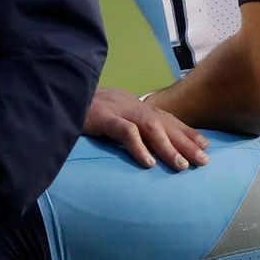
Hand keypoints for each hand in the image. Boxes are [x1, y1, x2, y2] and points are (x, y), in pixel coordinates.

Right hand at [84, 87, 208, 170]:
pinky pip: (124, 132)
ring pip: (149, 126)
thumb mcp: (105, 116)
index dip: (186, 131)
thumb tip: (142, 145)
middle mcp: (127, 103)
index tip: (205, 145)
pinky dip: (138, 147)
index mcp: (130, 103)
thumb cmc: (77, 110)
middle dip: (185, 142)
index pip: (164, 117)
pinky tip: (148, 163)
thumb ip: (123, 125)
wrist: (53, 94)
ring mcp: (114, 108)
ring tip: (181, 166)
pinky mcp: (100, 117)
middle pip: (163, 123)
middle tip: (204, 161)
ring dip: (167, 147)